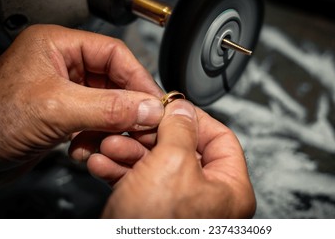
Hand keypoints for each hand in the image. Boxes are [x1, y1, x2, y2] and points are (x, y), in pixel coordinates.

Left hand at [0, 25, 163, 181]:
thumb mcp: (56, 108)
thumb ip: (108, 107)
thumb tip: (148, 108)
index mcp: (56, 45)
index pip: (113, 53)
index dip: (138, 77)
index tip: (154, 100)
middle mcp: (61, 65)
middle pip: (113, 81)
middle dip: (127, 107)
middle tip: (144, 124)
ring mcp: (63, 92)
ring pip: (107, 104)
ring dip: (112, 126)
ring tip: (113, 140)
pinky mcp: (63, 115)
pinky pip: (95, 122)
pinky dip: (98, 137)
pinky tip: (89, 148)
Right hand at [86, 99, 255, 217]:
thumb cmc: (157, 228)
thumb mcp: (173, 163)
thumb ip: (180, 128)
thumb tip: (183, 108)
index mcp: (230, 189)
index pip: (220, 139)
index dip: (194, 118)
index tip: (170, 107)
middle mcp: (208, 199)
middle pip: (183, 149)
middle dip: (151, 136)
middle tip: (133, 126)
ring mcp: (180, 207)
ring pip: (156, 164)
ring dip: (129, 152)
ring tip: (110, 145)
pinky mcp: (154, 214)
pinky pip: (140, 183)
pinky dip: (121, 171)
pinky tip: (103, 163)